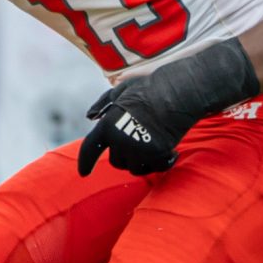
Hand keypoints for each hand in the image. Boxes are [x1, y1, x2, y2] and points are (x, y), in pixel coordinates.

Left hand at [77, 40, 259, 177]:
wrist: (179, 92)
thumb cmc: (150, 89)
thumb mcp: (122, 90)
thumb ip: (103, 103)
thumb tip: (90, 117)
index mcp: (107, 125)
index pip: (89, 149)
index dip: (85, 162)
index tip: (83, 173)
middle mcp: (120, 141)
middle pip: (117, 162)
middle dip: (126, 155)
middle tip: (141, 140)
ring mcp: (139, 149)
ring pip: (135, 168)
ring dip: (144, 161)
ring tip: (155, 144)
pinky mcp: (157, 155)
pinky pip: (155, 168)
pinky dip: (162, 162)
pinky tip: (171, 151)